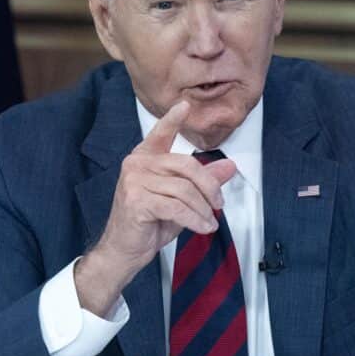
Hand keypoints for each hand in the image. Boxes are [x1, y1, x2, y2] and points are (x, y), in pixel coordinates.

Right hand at [75, 101, 237, 315]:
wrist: (124, 250)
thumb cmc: (150, 223)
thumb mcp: (182, 199)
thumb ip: (203, 181)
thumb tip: (230, 167)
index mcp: (145, 158)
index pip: (160, 133)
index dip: (173, 119)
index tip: (185, 105)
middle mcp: (137, 164)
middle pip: (186, 165)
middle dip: (209, 187)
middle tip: (219, 204)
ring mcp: (134, 181)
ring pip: (184, 190)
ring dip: (203, 210)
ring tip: (209, 222)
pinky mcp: (137, 201)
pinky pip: (177, 207)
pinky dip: (195, 219)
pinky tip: (203, 227)